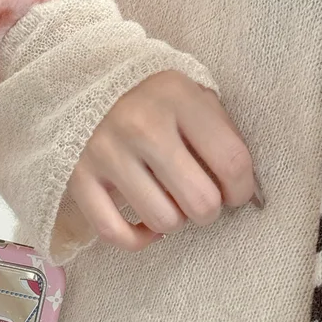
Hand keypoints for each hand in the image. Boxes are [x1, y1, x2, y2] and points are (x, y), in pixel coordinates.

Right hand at [67, 70, 260, 251]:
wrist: (81, 82)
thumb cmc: (148, 96)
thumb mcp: (189, 92)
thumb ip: (218, 130)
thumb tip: (240, 189)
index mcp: (177, 98)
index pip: (231, 161)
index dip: (242, 189)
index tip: (235, 193)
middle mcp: (141, 127)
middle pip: (199, 200)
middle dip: (209, 210)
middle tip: (201, 200)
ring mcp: (106, 154)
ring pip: (162, 219)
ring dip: (174, 221)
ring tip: (170, 204)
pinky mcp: (79, 178)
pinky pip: (114, 232)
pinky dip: (137, 239)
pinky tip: (146, 227)